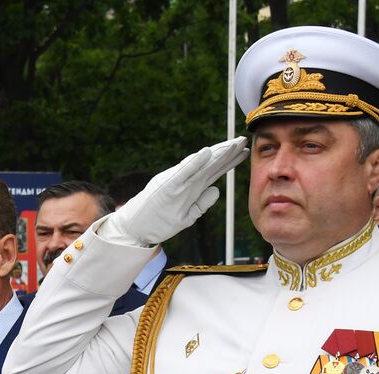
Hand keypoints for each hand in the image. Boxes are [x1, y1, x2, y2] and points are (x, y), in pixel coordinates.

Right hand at [102, 137, 248, 247]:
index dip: (229, 160)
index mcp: (191, 187)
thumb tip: (216, 191)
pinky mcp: (167, 187)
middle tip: (243, 140)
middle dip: (228, 153)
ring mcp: (177, 183)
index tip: (244, 151)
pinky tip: (206, 153)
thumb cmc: (157, 220)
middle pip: (211, 165)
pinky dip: (194, 163)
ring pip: (201, 166)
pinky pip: (183, 173)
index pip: (213, 170)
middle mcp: (185, 181)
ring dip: (217, 154)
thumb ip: (201, 204)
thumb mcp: (186, 215)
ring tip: (232, 144)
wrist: (134, 227)